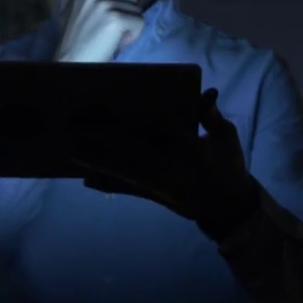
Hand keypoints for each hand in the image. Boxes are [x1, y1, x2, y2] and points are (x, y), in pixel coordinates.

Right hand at [54, 0, 156, 62]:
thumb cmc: (76, 39)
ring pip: (136, 9)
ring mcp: (104, 3)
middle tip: (109, 29)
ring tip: (110, 35)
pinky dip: (133, 35)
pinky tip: (116, 41)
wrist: (72, 60)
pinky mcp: (115, 18)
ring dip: (129, 25)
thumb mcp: (73, 9)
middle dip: (126, 13)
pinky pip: (139, 22)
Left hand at [70, 88, 260, 235]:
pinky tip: (85, 180)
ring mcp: (163, 184)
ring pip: (125, 170)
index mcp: (194, 150)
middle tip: (81, 122)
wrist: (228, 208)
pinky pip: (129, 189)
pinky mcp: (157, 196)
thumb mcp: (227, 139)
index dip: (147, 113)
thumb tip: (208, 94)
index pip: (167, 127)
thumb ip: (212, 118)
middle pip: (136, 148)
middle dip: (106, 135)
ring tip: (73, 149)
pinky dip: (108, 185)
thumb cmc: (228, 166)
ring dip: (98, 160)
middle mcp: (175, 167)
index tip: (124, 98)